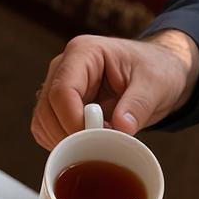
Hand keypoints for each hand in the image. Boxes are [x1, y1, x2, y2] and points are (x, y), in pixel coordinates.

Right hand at [31, 30, 198, 148]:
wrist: (156, 73)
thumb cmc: (156, 70)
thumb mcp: (156, 85)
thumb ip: (138, 105)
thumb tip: (121, 128)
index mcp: (84, 53)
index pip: (61, 91)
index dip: (72, 121)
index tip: (95, 138)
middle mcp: (63, 68)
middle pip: (46, 110)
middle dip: (68, 136)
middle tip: (98, 145)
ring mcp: (57, 87)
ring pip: (42, 123)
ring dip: (64, 142)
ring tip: (96, 142)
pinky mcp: (57, 107)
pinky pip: (46, 131)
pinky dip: (61, 144)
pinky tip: (85, 144)